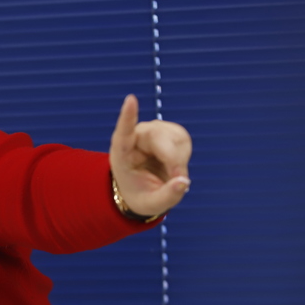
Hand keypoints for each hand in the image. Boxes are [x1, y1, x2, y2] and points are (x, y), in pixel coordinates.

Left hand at [109, 94, 191, 217]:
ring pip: (175, 137)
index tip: (130, 99)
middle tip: (178, 179)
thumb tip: (184, 182)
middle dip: (172, 158)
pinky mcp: (167, 131)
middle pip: (159, 137)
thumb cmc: (141, 196)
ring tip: (171, 175)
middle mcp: (135, 137)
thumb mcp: (152, 204)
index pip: (123, 132)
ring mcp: (152, 132)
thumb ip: (167, 196)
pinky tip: (174, 164)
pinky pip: (183, 138)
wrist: (144, 190)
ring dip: (179, 159)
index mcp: (121, 154)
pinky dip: (184, 155)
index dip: (128, 116)